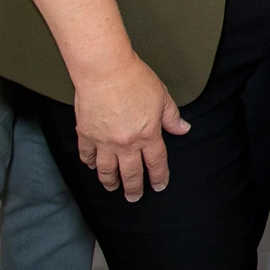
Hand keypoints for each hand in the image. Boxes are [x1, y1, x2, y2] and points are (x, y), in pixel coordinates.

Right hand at [73, 55, 188, 200]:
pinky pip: (87, 156)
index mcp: (148, 134)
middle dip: (134, 188)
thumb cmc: (134, 80)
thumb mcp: (162, 97)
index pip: (156, 162)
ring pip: (107, 171)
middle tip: (134, 197)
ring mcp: (104, 142)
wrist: (106, 72)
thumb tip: (183, 129)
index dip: (159, 176)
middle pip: (131, 173)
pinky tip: (93, 166)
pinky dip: (90, 163)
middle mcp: (126, 143)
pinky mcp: (86, 135)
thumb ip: (171, 117)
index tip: (159, 185)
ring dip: (110, 182)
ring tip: (113, 187)